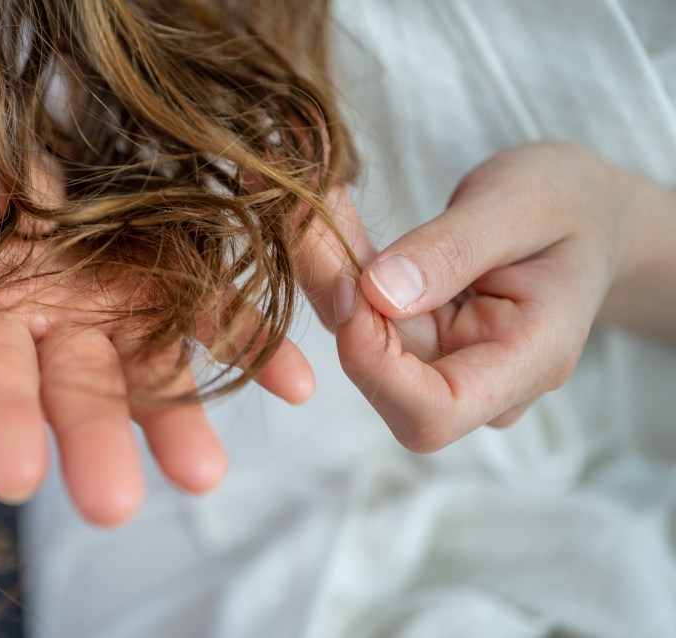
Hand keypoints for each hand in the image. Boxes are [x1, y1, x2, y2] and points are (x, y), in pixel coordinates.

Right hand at [0, 159, 314, 524]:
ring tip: (205, 475)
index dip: (1, 422)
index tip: (14, 478)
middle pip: (78, 394)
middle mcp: (67, 332)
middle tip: (112, 506)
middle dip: (94, 443)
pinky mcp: (187, 289)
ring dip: (181, 422)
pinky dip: (258, 351)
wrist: (65, 142)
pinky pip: (228, 321)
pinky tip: (294, 383)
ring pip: (156, 376)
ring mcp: (132, 316)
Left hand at [331, 142, 675, 451]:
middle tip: (306, 223)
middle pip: (387, 379)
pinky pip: (370, 317)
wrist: (585, 211)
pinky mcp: (424, 340)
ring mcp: (451, 364)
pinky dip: (345, 272)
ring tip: (313, 212)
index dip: (375, 368)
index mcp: (530, 360)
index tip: (348, 287)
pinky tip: (328, 224)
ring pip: (367, 344)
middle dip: (341, 308)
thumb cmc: (569, 202)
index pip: (435, 413)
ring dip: (332, 281)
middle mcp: (485, 379)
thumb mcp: (521, 203)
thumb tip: (376, 294)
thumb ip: (452, 250)